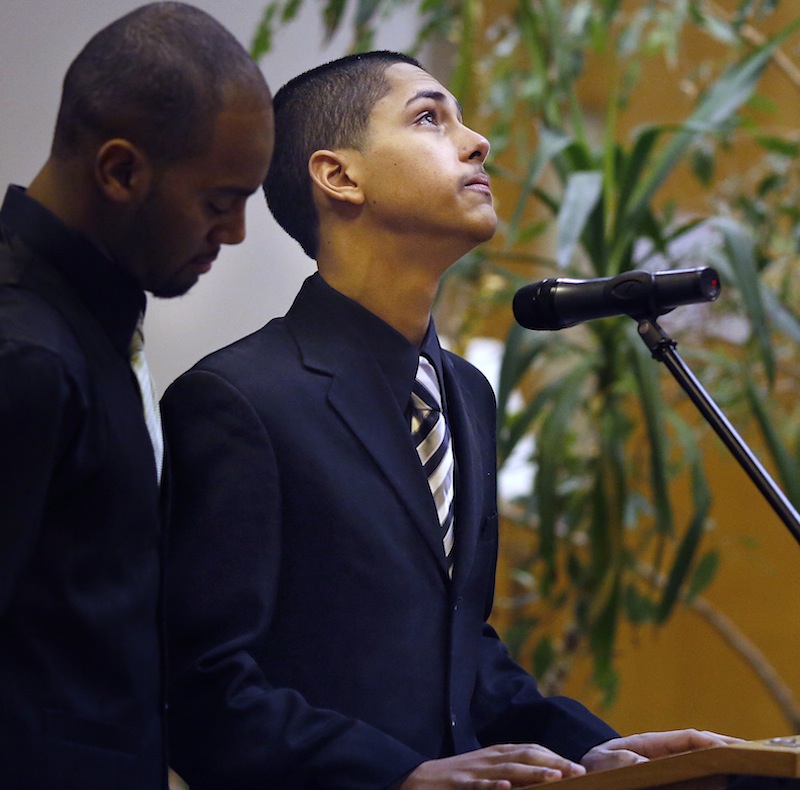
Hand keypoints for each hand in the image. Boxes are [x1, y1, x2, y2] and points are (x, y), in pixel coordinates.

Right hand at [398, 743, 585, 788]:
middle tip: (578, 771)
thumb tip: (543, 775)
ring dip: (534, 773)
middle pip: (527, 755)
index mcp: (498, 752)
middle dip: (554, 762)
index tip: (579, 767)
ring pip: (509, 769)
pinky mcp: (461, 783)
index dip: (556, 757)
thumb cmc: (460, 777)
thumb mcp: (488, 769)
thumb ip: (512, 770)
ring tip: (556, 778)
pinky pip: (481, 784)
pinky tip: (508, 788)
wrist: (422, 779)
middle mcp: (491, 756)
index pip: (532, 749)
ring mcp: (476, 769)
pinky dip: (495, 786)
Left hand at [581, 729, 742, 772]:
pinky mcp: (669, 779)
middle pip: (700, 746)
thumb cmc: (596, 765)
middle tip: (751, 752)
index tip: (727, 748)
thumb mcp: (603, 761)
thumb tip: (643, 763)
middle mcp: (665, 752)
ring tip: (747, 763)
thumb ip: (622, 760)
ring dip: (721, 761)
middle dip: (724, 747)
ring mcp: (668, 766)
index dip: (709, 741)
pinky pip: (693, 776)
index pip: (687, 738)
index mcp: (651, 743)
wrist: (589, 772)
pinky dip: (710, 777)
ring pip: (700, 760)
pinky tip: (724, 780)